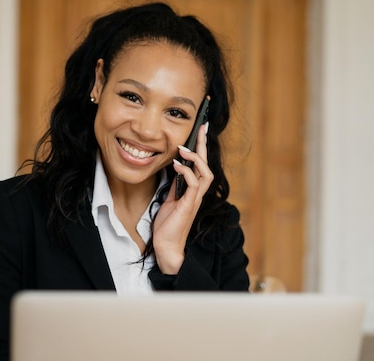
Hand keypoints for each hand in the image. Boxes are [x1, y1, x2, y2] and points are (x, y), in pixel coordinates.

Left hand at [152, 123, 212, 273]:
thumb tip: (173, 168)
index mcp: (194, 190)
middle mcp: (198, 193)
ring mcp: (195, 199)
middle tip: (201, 127)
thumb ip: (175, 185)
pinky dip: (186, 172)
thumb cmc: (168, 225)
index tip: (200, 129)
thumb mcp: (170, 199)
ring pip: (205, 173)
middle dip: (204, 144)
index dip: (201, 147)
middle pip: (207, 164)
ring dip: (195, 159)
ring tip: (184, 149)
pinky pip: (193, 184)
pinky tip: (176, 165)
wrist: (166, 246)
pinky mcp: (189, 205)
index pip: (201, 164)